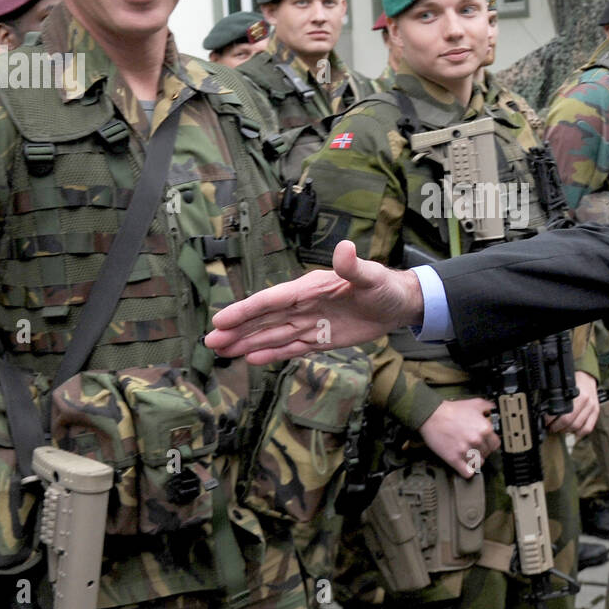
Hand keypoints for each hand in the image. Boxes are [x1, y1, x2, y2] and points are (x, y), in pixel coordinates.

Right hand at [206, 240, 422, 363]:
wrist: (398, 304)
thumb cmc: (384, 285)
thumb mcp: (371, 275)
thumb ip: (353, 267)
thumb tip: (344, 249)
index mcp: (308, 289)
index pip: (271, 301)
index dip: (245, 311)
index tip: (221, 320)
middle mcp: (303, 306)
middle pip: (264, 320)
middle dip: (237, 331)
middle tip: (210, 343)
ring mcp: (310, 324)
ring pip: (273, 335)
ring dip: (248, 343)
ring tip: (222, 352)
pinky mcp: (321, 340)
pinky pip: (292, 348)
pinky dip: (272, 354)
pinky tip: (253, 359)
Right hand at [418, 397, 500, 475]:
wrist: (431, 415)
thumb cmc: (451, 410)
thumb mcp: (474, 403)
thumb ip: (487, 406)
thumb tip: (493, 409)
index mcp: (484, 429)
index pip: (496, 444)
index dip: (490, 443)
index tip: (485, 443)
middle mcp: (477, 441)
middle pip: (487, 454)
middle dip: (481, 451)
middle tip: (473, 447)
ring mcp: (466, 451)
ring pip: (478, 464)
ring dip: (474, 461)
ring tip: (468, 455)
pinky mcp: (454, 459)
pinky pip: (467, 473)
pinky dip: (467, 471)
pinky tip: (464, 465)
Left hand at [548, 370, 599, 436]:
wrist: (587, 376)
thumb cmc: (573, 381)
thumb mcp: (563, 386)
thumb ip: (555, 398)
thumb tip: (544, 410)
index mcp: (577, 395)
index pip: (562, 414)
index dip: (552, 421)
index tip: (546, 422)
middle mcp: (586, 402)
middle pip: (569, 422)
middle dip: (557, 427)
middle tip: (551, 427)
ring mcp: (592, 408)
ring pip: (578, 427)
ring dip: (566, 430)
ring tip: (560, 429)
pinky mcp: (596, 412)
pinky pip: (588, 428)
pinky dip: (579, 433)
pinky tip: (573, 432)